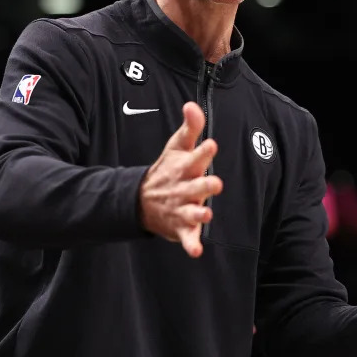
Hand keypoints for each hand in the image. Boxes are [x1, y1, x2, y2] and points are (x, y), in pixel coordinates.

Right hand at [139, 102, 222, 257]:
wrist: (140, 200)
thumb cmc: (167, 170)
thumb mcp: (176, 146)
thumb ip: (190, 127)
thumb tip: (192, 105)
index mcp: (184, 168)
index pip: (195, 158)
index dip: (203, 152)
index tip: (211, 145)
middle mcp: (183, 189)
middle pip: (196, 187)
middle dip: (204, 185)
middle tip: (215, 182)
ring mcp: (181, 209)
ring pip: (191, 213)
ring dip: (198, 214)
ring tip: (206, 214)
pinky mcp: (181, 227)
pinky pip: (187, 238)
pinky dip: (190, 245)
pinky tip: (196, 251)